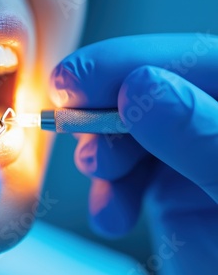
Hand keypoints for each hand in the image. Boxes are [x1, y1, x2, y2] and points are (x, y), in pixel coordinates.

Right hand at [50, 34, 217, 274]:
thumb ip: (201, 138)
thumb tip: (142, 86)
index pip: (193, 61)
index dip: (129, 62)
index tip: (74, 79)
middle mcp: (216, 127)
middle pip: (153, 93)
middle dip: (107, 111)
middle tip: (71, 122)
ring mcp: (195, 156)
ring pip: (132, 132)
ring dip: (103, 153)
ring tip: (99, 172)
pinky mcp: (173, 187)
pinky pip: (129, 173)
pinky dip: (108, 191)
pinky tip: (111, 213)